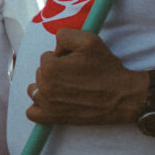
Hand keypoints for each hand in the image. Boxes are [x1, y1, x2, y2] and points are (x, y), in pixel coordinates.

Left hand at [26, 29, 147, 124]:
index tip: (76, 63)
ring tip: (65, 88)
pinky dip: (39, 107)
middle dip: (54, 71)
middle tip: (75, 75)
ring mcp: (47, 105)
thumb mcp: (88, 39)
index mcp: (50, 68)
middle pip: (40, 73)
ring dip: (46, 87)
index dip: (61, 57)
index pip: (46, 57)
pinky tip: (52, 102)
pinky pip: (32, 113)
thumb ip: (64, 35)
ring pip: (35, 90)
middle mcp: (45, 87)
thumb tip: (55, 49)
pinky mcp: (52, 119)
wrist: (122, 97)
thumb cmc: (106, 68)